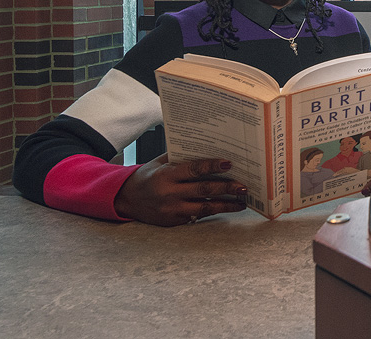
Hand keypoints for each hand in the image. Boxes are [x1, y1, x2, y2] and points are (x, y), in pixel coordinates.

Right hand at [114, 154, 248, 226]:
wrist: (127, 199)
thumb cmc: (147, 176)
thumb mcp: (160, 162)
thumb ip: (180, 158)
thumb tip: (209, 149)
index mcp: (166, 174)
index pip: (194, 169)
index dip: (213, 167)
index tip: (230, 164)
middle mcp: (169, 193)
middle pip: (204, 190)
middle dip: (226, 188)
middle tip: (243, 187)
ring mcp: (172, 209)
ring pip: (205, 208)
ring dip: (226, 205)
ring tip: (242, 202)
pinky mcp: (174, 221)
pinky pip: (198, 216)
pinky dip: (213, 211)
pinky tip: (226, 207)